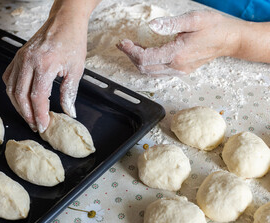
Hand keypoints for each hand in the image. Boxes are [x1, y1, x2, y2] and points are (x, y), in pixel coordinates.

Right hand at [2, 13, 87, 132]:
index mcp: (44, 64)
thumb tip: (69, 112)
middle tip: (36, 126)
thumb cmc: (72, 41)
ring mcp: (20, 58)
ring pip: (11, 89)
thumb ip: (69, 93)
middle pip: (20, 96)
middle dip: (27, 115)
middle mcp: (28, 61)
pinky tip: (20, 99)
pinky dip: (12, 91)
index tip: (44, 126)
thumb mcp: (76, 69)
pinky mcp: (17, 56)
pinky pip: (8, 77)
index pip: (37, 97)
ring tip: (29, 116)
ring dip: (18, 106)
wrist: (65, 21)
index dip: (40, 115)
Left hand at [116, 10, 241, 75]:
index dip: (131, 51)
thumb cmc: (214, 27)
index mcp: (177, 54)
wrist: (230, 40)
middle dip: (131, 56)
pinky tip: (145, 54)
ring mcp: (178, 71)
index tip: (123, 42)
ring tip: (132, 48)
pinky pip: (158, 72)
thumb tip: (151, 25)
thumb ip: (170, 23)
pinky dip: (147, 65)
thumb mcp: (194, 19)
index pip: (145, 58)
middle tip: (124, 44)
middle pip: (144, 67)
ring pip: (150, 72)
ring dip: (138, 61)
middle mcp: (176, 66)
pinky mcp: (181, 71)